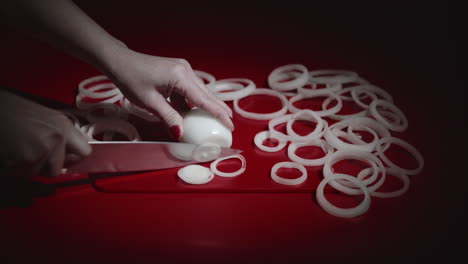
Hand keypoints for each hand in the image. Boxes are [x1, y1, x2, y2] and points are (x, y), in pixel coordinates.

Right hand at [0, 90, 91, 176]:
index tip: (68, 157)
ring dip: (28, 166)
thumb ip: (61, 133)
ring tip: (18, 148)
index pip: (85, 151)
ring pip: (38, 172)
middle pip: (58, 169)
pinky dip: (15, 167)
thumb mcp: (46, 115)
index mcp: (63, 126)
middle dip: (46, 165)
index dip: (74, 156)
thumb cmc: (12, 109)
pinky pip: (21, 173)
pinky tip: (10, 151)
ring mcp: (39, 153)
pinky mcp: (22, 163)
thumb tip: (71, 150)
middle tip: (32, 151)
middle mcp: (55, 140)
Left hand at [101, 48, 233, 138]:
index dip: (218, 113)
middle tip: (230, 123)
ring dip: (206, 106)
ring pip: (199, 92)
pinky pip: (189, 90)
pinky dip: (192, 102)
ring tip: (217, 119)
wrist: (120, 61)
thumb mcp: (149, 102)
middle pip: (206, 94)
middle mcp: (185, 71)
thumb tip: (181, 133)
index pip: (203, 99)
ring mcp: (182, 70)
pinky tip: (194, 113)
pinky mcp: (177, 72)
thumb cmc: (131, 79)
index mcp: (180, 77)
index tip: (229, 123)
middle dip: (218, 109)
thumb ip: (168, 117)